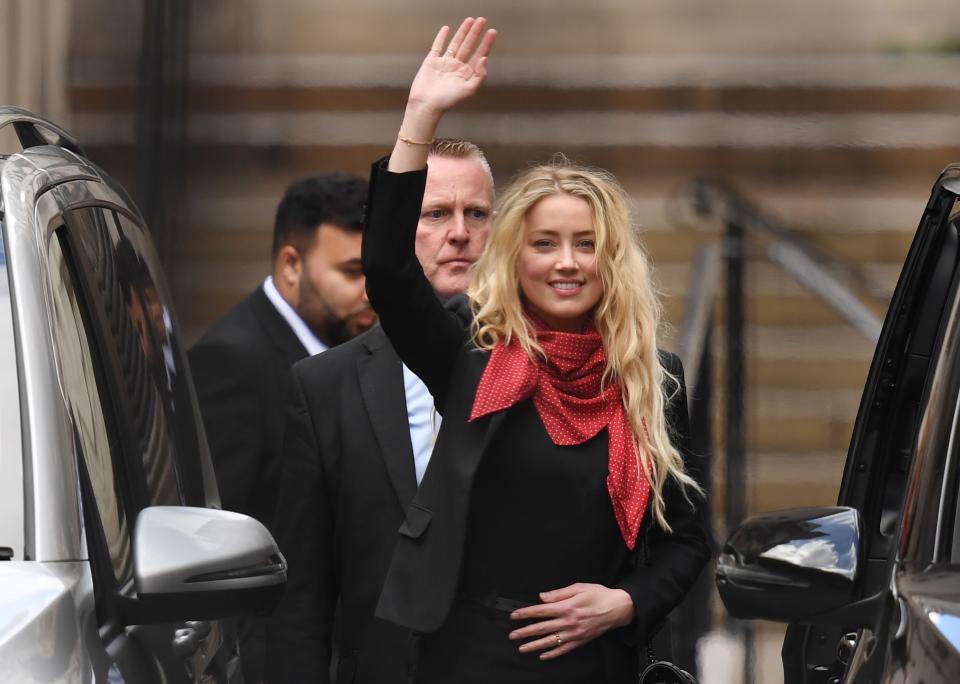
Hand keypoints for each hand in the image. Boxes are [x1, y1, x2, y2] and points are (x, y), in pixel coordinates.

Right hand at [408, 17, 496, 116]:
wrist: (427, 103)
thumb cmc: (447, 100)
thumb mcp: (468, 90)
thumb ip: (479, 76)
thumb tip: (484, 59)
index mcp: (467, 74)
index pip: (479, 55)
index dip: (486, 43)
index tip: (492, 32)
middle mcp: (457, 67)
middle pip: (469, 46)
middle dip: (476, 33)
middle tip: (482, 20)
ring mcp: (444, 63)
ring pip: (455, 43)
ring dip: (462, 32)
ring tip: (470, 20)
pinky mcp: (432, 61)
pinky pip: (438, 46)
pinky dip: (442, 37)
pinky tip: (447, 29)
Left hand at [508, 583, 633, 659]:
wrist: (618, 608)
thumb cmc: (598, 595)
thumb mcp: (578, 587)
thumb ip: (558, 593)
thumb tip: (542, 597)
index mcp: (567, 607)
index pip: (541, 611)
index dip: (526, 614)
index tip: (514, 616)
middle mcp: (569, 622)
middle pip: (542, 628)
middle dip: (525, 632)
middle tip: (512, 635)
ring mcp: (574, 633)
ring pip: (550, 641)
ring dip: (534, 645)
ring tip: (522, 648)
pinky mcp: (580, 641)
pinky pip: (564, 649)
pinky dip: (552, 654)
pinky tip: (543, 656)